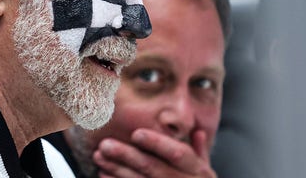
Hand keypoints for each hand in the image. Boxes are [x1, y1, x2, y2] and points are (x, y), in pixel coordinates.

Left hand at [92, 128, 215, 177]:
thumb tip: (198, 132)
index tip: (136, 133)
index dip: (158, 143)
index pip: (178, 153)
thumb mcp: (206, 174)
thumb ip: (200, 152)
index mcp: (198, 171)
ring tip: (99, 157)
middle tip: (105, 145)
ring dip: (117, 169)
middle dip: (127, 155)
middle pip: (153, 167)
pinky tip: (103, 175)